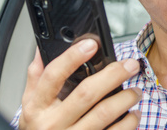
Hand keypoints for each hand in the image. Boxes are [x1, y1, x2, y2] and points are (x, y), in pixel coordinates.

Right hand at [19, 39, 141, 128]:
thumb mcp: (30, 105)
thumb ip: (37, 77)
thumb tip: (42, 50)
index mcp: (38, 107)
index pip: (53, 76)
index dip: (72, 57)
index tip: (91, 44)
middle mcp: (53, 124)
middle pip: (86, 93)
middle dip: (113, 75)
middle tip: (130, 65)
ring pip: (104, 113)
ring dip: (126, 98)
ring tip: (136, 91)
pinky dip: (129, 122)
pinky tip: (134, 114)